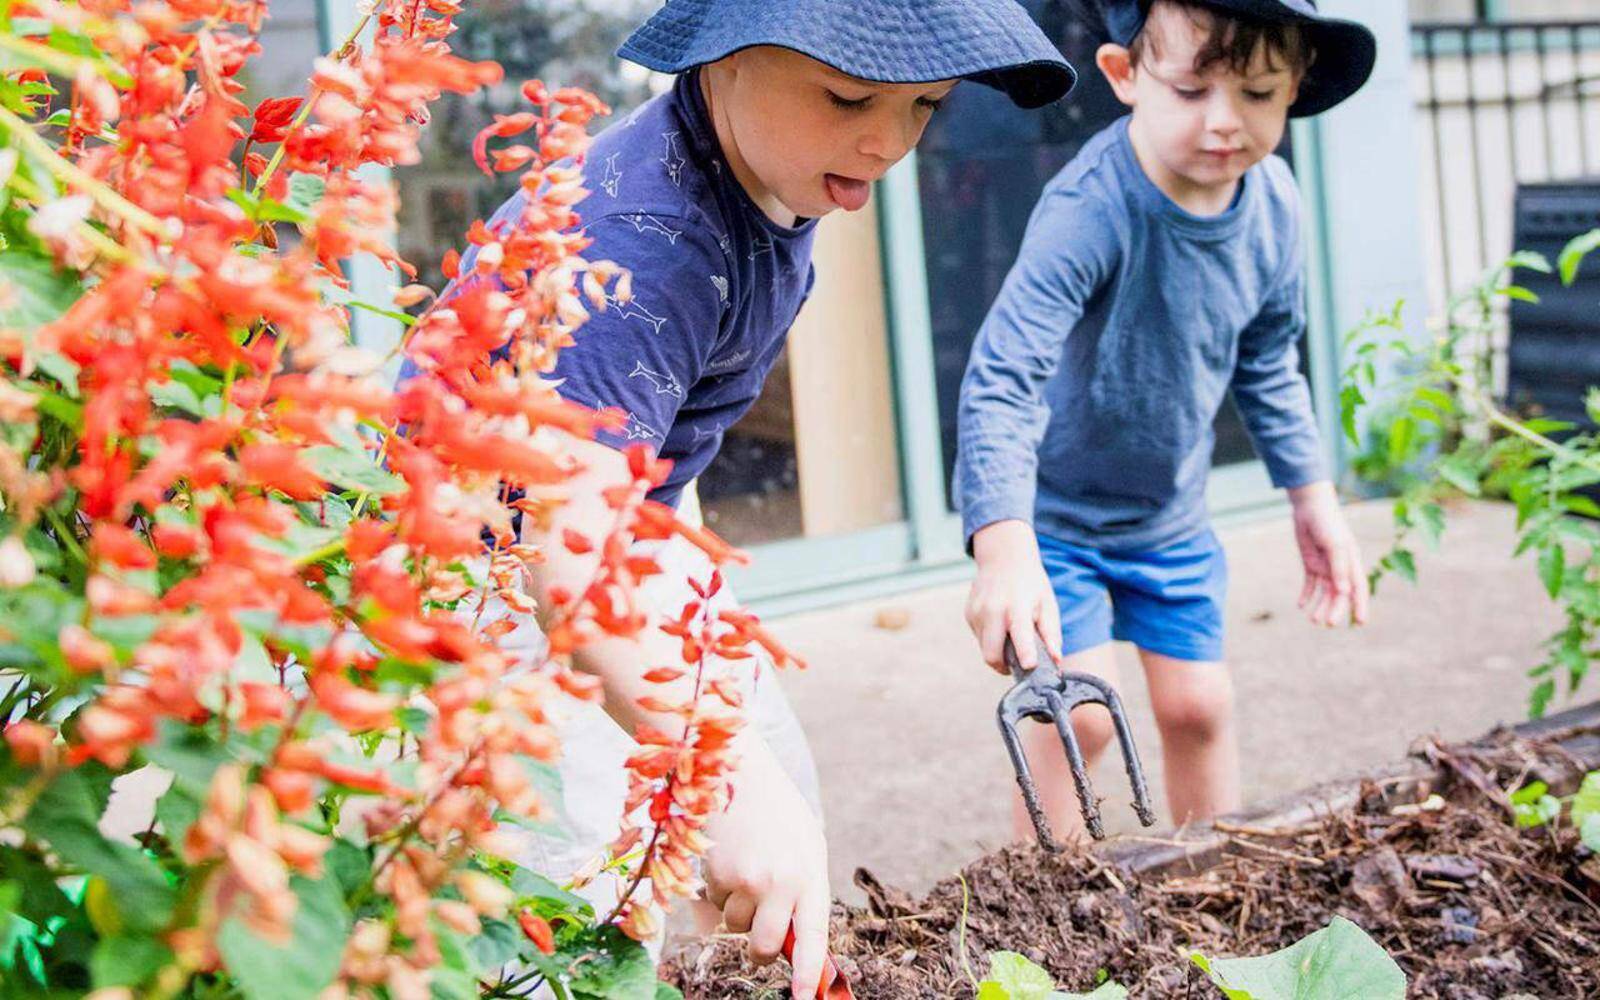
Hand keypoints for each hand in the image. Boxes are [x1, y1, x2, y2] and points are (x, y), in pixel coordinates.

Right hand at [702, 738, 830, 998]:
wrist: (741, 771)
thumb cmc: (779, 815)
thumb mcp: (804, 849)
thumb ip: (802, 894)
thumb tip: (790, 944)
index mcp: (809, 875)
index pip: (812, 936)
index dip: (808, 973)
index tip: (804, 998)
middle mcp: (778, 881)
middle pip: (764, 947)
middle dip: (759, 949)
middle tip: (760, 931)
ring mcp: (744, 879)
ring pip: (733, 927)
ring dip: (736, 911)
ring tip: (746, 870)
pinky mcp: (714, 874)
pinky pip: (713, 905)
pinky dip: (717, 893)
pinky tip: (728, 860)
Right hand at [966, 520, 1062, 673]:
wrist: (1003, 557)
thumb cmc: (1030, 583)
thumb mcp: (1047, 604)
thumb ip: (1051, 633)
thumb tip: (1056, 660)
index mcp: (1017, 606)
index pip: (1020, 634)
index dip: (1024, 652)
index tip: (1029, 665)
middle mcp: (993, 609)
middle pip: (991, 654)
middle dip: (1003, 666)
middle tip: (1016, 663)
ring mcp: (977, 612)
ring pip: (984, 648)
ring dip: (997, 650)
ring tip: (1009, 632)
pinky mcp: (969, 614)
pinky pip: (979, 637)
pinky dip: (990, 638)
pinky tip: (999, 622)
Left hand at [1289, 481, 1368, 627]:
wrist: (1310, 508)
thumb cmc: (1328, 523)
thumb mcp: (1335, 545)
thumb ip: (1339, 568)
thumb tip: (1343, 591)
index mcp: (1352, 563)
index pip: (1359, 589)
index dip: (1360, 606)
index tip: (1360, 623)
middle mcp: (1340, 568)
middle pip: (1340, 595)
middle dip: (1336, 610)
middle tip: (1329, 624)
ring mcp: (1325, 566)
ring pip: (1324, 592)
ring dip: (1320, 606)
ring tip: (1314, 620)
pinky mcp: (1311, 563)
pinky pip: (1310, 584)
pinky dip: (1306, 595)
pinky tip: (1301, 606)